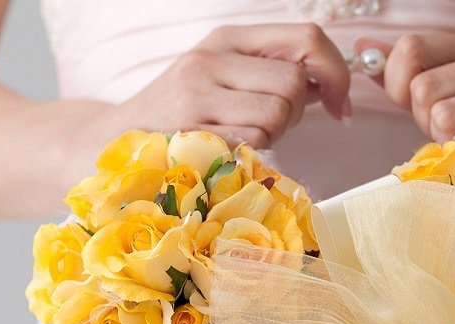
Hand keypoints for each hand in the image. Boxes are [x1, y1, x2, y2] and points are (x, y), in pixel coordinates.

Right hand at [99, 23, 350, 149]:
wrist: (114, 144)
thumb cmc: (181, 120)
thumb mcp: (225, 83)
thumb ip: (273, 78)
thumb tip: (331, 87)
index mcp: (228, 39)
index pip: (306, 38)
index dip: (336, 73)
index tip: (339, 105)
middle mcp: (212, 56)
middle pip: (295, 83)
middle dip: (295, 114)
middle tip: (271, 127)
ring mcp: (198, 91)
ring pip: (278, 113)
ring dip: (272, 137)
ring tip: (242, 139)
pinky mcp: (191, 128)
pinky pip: (254, 142)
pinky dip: (251, 154)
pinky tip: (227, 153)